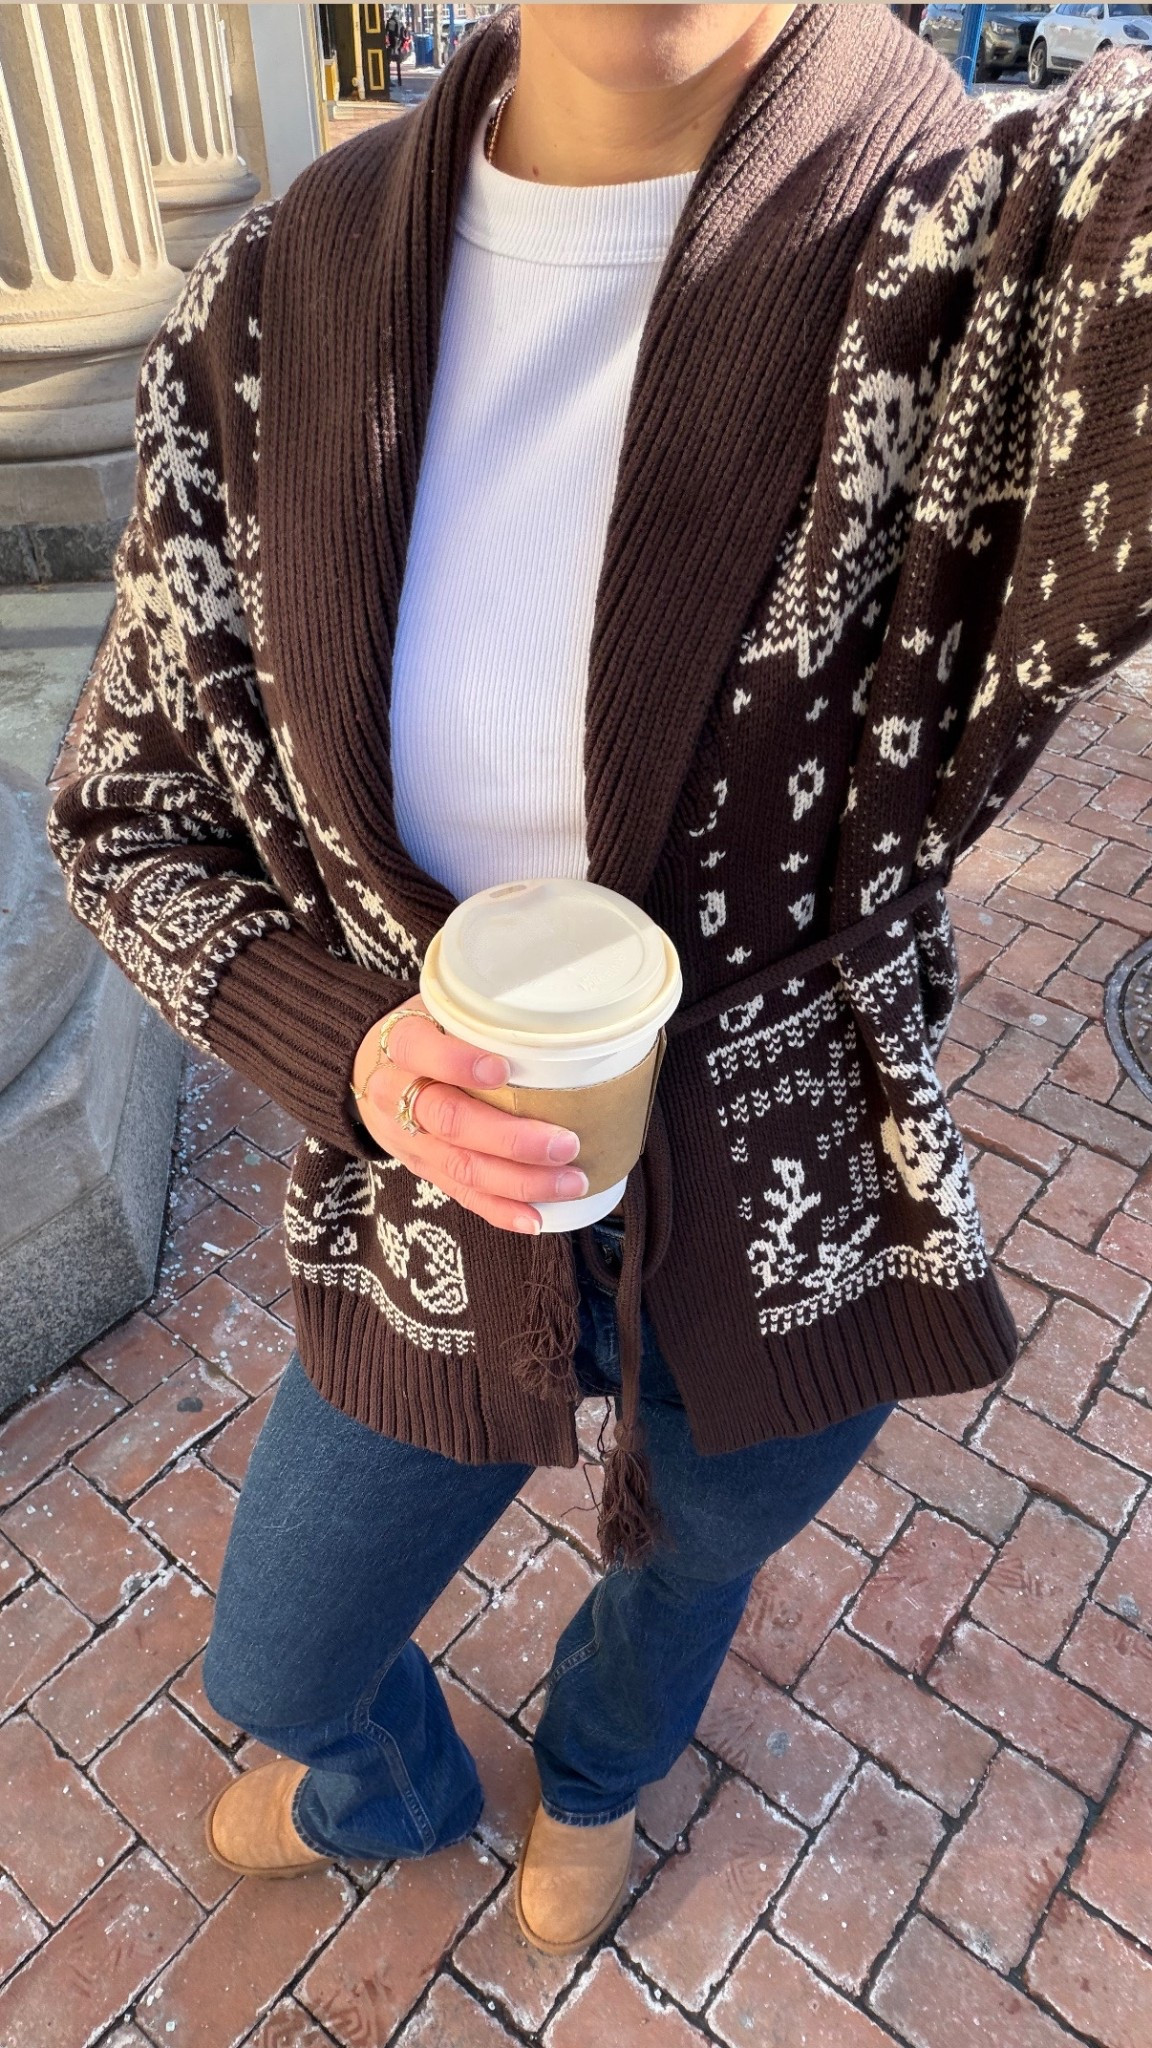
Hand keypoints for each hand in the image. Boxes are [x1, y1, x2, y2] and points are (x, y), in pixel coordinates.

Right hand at [350, 996, 584, 1233]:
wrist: (368, 1071)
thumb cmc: (427, 1034)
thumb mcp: (439, 1009)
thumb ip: (481, 1018)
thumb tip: (558, 1026)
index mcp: (402, 1045)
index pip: (422, 1051)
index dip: (459, 1063)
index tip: (502, 1069)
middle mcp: (398, 1095)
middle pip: (451, 1120)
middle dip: (511, 1138)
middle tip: (566, 1143)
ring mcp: (410, 1139)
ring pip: (461, 1165)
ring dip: (519, 1180)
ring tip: (570, 1182)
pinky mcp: (423, 1169)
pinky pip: (461, 1194)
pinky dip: (500, 1210)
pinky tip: (536, 1218)